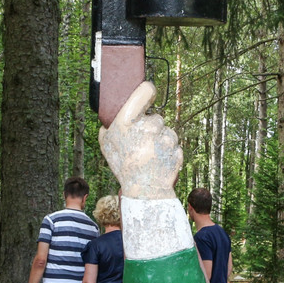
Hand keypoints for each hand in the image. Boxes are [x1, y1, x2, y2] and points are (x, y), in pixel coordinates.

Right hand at [99, 81, 181, 199]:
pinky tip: (159, 162)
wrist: (144, 191)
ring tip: (151, 156)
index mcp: (127, 122)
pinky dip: (169, 152)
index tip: (149, 93)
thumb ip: (108, 127)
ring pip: (167, 131)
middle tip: (142, 144)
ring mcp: (164, 138)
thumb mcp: (106, 145)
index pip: (144, 92)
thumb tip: (109, 118)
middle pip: (156, 118)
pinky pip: (174, 145)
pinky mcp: (176, 148)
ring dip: (161, 141)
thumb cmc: (123, 166)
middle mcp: (147, 127)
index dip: (148, 91)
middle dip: (152, 128)